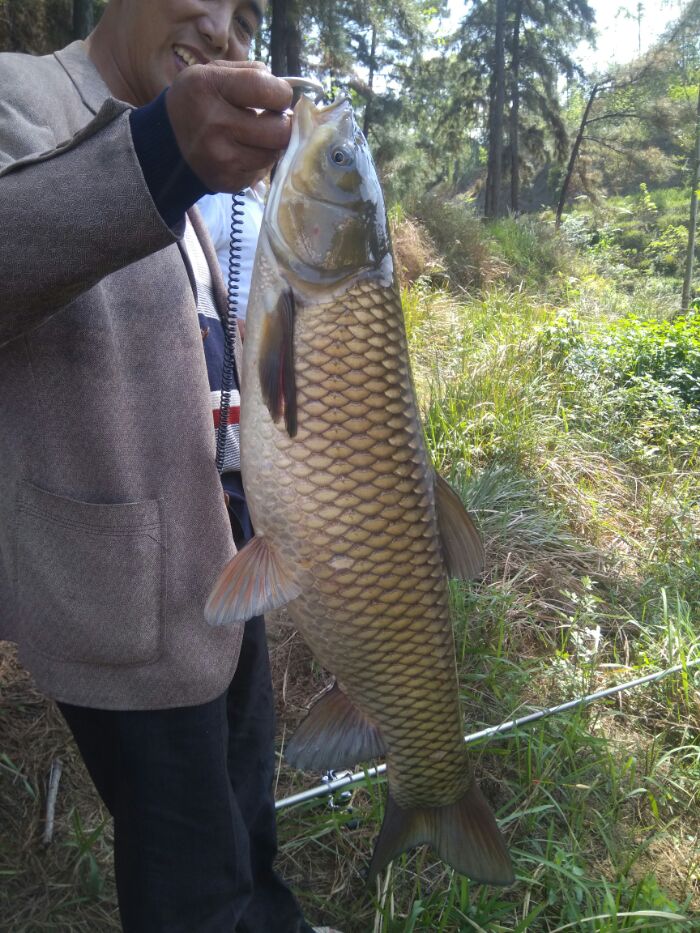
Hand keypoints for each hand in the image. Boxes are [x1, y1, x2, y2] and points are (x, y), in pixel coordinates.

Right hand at [166, 61, 291, 193]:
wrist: (166, 143)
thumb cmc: (198, 101)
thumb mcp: (213, 73)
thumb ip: (252, 73)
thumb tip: (286, 93)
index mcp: (208, 86)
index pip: (268, 90)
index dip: (281, 94)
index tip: (276, 97)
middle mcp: (213, 123)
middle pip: (279, 131)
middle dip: (281, 124)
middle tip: (270, 120)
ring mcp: (221, 158)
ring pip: (273, 154)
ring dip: (270, 145)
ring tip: (253, 136)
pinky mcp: (227, 182)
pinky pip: (261, 172)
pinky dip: (257, 162)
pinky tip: (242, 153)